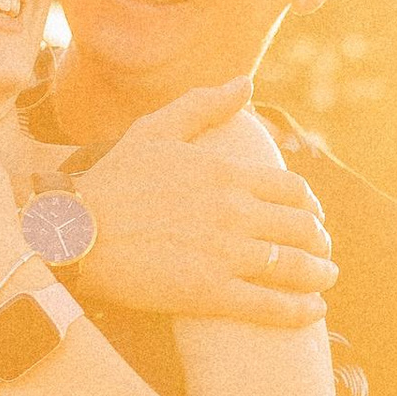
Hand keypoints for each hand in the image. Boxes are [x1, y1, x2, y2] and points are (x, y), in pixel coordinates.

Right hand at [77, 84, 336, 329]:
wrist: (72, 233)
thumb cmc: (111, 181)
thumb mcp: (155, 130)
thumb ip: (203, 105)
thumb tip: (245, 84)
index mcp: (226, 174)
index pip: (293, 190)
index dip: (311, 205)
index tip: (313, 216)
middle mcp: (234, 212)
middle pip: (302, 227)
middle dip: (320, 240)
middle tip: (322, 251)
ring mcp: (225, 254)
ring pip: (295, 266)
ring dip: (319, 274)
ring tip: (324, 279)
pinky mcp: (210, 293)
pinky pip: (271, 306)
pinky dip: (300, 310)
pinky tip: (313, 312)